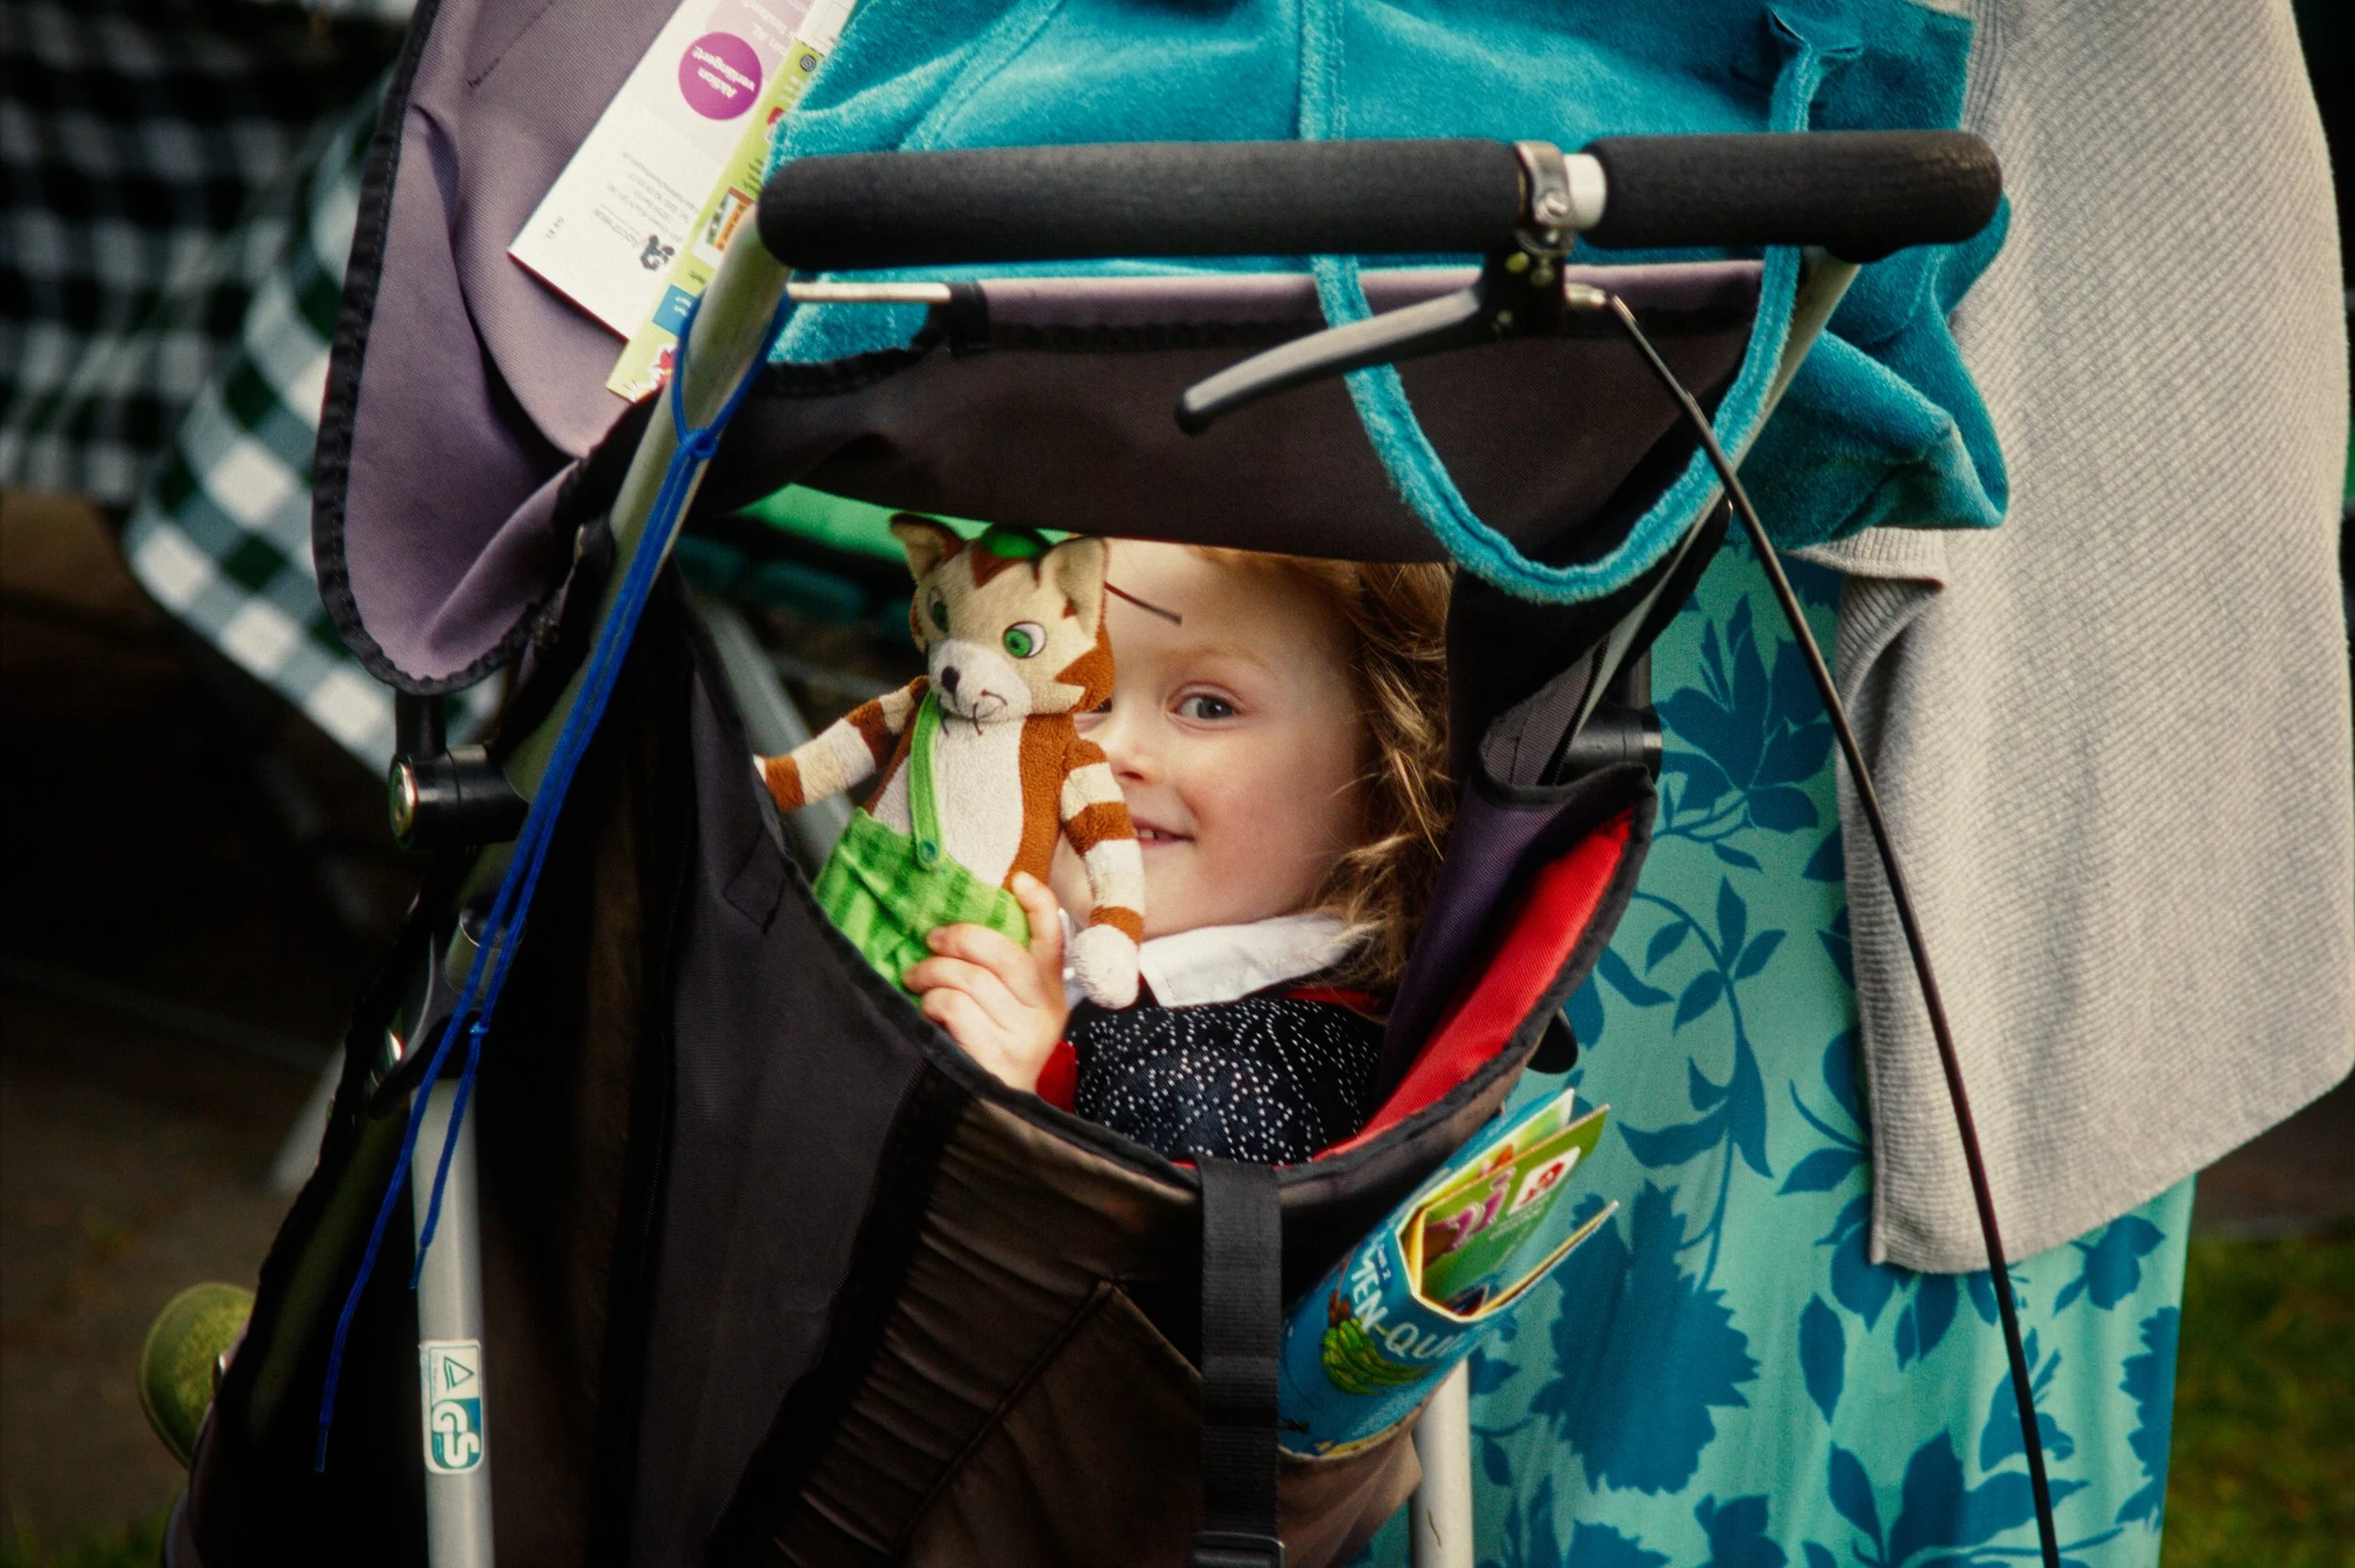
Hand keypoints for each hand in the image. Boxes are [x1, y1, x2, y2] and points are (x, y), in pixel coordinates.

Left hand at [905, 873, 1069, 1093]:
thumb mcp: (1010, 1010)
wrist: (994, 1112)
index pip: (1054, 938)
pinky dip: (931, 1001)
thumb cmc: (991, 1048)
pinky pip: (955, 1006)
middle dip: (957, 938)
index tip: (1017, 880)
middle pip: (1002, 952)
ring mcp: (1022, 1034)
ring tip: (917, 979)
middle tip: (931, 941)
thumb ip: (1000, 973)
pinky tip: (925, 1009)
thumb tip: (957, 927)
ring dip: (932, 972)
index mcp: (1050, 991)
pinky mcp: (995, 1053)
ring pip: (971, 978)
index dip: (1040, 904)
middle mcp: (1043, 1010)